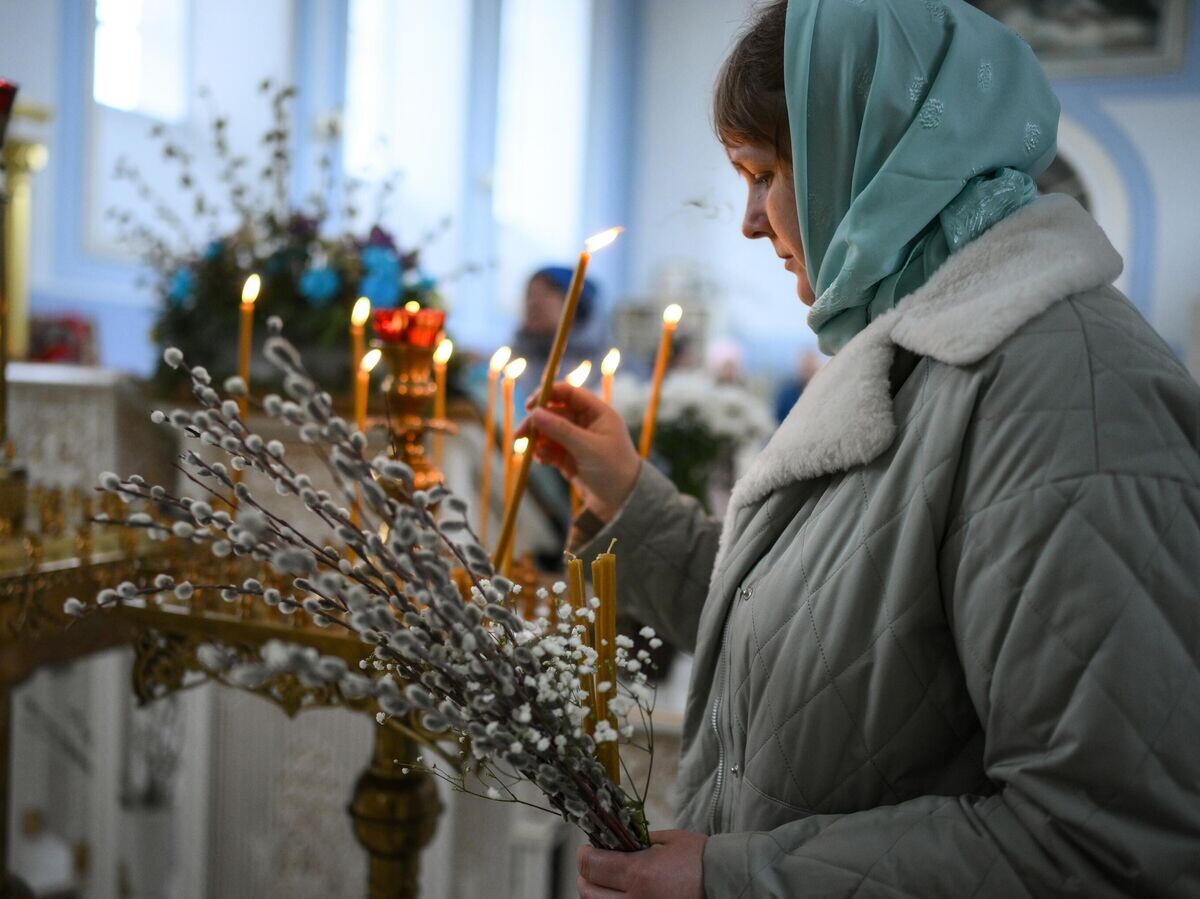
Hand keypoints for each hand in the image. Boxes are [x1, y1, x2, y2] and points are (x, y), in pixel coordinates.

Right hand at [517, 383, 639, 521]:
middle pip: (554, 412)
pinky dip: (543, 453)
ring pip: (549, 432)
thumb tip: (535, 413)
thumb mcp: (587, 448)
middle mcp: (586, 424)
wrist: (621, 503)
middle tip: (520, 434)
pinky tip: (542, 461)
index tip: (530, 405)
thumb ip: (561, 430)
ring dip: (537, 439)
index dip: (549, 394)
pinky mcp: (569, 458)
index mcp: (597, 414)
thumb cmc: (613, 470)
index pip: (570, 393)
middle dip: (537, 422)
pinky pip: (550, 449)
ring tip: (533, 451)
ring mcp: (576, 441)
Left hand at [577, 830, 705, 897]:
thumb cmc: (700, 860)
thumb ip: (637, 841)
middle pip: (587, 892)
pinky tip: (622, 894)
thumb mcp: (667, 840)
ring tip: (607, 882)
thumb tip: (615, 841)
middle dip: (585, 875)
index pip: (590, 865)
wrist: (724, 884)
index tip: (588, 848)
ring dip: (597, 893)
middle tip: (594, 865)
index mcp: (638, 873)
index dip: (584, 854)